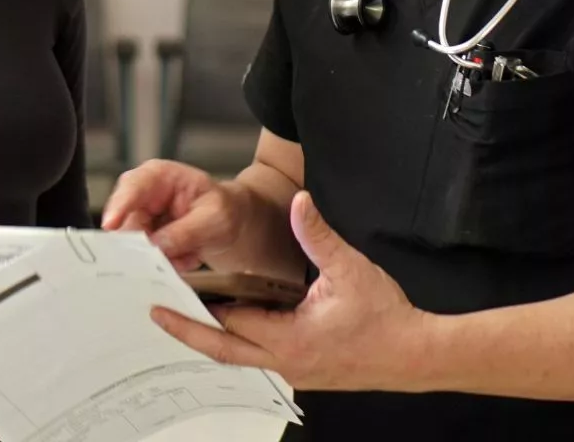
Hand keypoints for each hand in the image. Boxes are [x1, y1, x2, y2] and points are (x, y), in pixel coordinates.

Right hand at [102, 159, 248, 270]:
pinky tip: (189, 255)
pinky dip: (168, 263)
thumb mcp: (214, 219)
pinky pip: (145, 260)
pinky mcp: (145, 240)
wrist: (235, 224)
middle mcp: (143, 196)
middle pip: (126, 223)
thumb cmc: (226, 210)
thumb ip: (184, 233)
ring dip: (165, 257)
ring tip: (192, 253)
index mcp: (159, 176)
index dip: (119, 206)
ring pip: (135, 248)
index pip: (132, 187)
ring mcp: (142, 219)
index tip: (111, 226)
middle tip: (176, 256)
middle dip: (148, 246)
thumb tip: (155, 247)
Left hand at [149, 193, 436, 392]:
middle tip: (158, 317)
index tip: (173, 293)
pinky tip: (236, 324)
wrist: (416, 355)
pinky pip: (261, 359)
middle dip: (188, 332)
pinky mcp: (304, 371)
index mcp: (290, 339)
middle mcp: (285, 362)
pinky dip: (242, 341)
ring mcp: (294, 371)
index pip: (233, 321)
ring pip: (241, 357)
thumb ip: (318, 235)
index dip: (205, 304)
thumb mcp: (350, 269)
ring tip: (190, 316)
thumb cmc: (386, 317)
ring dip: (216, 337)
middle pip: (223, 350)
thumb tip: (300, 201)